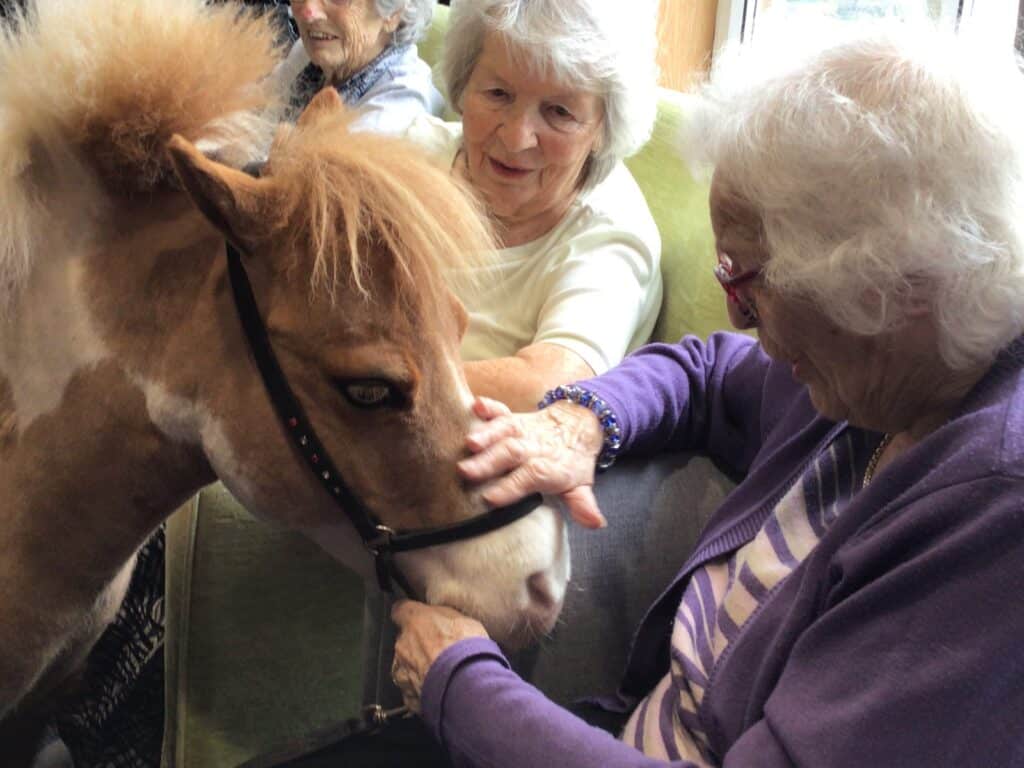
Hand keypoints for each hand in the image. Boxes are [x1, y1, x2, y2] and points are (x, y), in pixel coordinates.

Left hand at [390, 600, 488, 712]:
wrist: (465, 682)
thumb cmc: (465, 647)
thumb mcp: (463, 618)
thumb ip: (445, 617)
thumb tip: (447, 618)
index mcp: (413, 620)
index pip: (401, 610)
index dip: (411, 614)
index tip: (419, 617)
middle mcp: (402, 644)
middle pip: (404, 641)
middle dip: (418, 645)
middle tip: (440, 650)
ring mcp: (403, 672)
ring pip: (405, 667)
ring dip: (418, 669)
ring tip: (441, 674)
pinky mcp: (409, 696)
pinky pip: (412, 691)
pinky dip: (423, 690)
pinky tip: (440, 690)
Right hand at [457, 396, 606, 528]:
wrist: (578, 423)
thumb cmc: (571, 462)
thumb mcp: (580, 485)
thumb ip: (583, 505)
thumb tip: (596, 523)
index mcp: (549, 467)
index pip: (531, 477)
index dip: (512, 487)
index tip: (491, 498)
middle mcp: (534, 447)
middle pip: (512, 453)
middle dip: (489, 462)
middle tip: (466, 472)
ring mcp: (523, 430)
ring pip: (505, 430)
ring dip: (486, 434)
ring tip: (469, 443)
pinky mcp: (513, 418)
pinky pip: (502, 410)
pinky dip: (490, 406)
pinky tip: (476, 405)